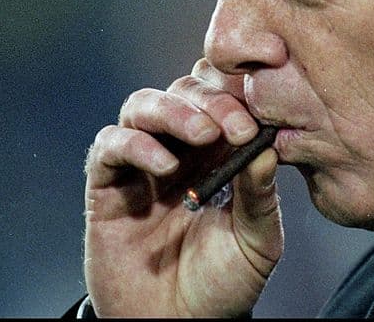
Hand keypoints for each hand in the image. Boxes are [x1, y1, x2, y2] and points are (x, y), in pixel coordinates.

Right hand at [83, 59, 282, 316]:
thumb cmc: (223, 284)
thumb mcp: (257, 241)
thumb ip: (260, 195)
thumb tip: (265, 147)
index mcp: (219, 152)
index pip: (222, 95)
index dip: (236, 94)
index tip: (257, 115)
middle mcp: (179, 149)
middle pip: (183, 90)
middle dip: (209, 100)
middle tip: (230, 126)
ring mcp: (141, 164)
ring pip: (144, 105)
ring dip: (173, 111)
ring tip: (200, 134)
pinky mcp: (107, 187)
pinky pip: (110, 145)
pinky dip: (135, 144)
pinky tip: (164, 166)